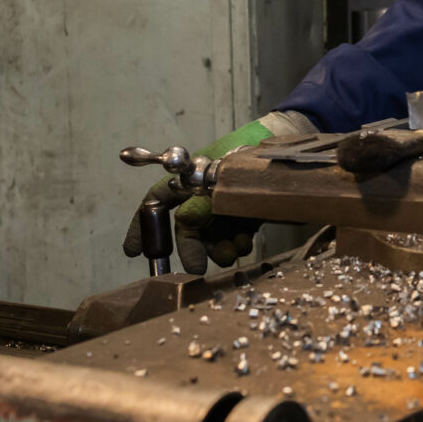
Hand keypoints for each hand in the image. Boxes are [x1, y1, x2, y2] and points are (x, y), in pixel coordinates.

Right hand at [121, 117, 279, 273]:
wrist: (289, 152)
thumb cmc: (251, 153)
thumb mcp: (221, 178)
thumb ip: (201, 202)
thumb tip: (183, 225)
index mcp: (190, 177)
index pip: (156, 201)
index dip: (142, 224)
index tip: (133, 252)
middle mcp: (204, 194)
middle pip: (186, 227)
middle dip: (190, 249)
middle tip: (196, 269)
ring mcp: (224, 205)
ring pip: (210, 238)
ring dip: (217, 250)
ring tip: (232, 251)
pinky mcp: (245, 215)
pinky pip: (232, 238)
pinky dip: (236, 245)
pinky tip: (245, 243)